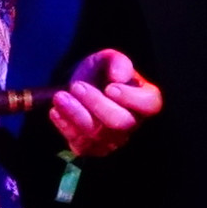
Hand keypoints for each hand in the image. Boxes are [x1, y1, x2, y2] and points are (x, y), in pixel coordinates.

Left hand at [39, 48, 164, 153]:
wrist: (78, 87)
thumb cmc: (100, 73)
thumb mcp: (109, 59)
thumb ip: (118, 62)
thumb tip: (119, 76)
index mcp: (144, 100)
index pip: (150, 104)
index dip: (131, 98)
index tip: (110, 87)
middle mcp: (132, 124)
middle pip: (120, 122)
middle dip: (96, 104)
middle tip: (77, 86)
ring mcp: (112, 140)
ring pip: (97, 134)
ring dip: (75, 114)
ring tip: (60, 96)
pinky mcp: (91, 148)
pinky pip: (80, 143)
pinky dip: (65, 126)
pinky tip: (56, 110)